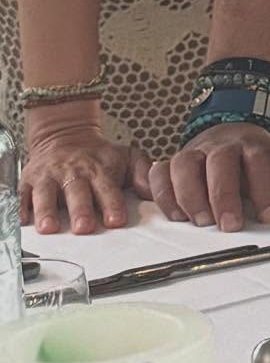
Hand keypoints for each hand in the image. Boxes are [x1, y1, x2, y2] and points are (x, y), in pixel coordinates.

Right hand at [21, 117, 152, 233]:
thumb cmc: (98, 157)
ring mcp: (49, 177)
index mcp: (99, 170)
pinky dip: (21, 207)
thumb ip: (142, 173)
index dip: (112, 204)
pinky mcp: (29, 181)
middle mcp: (74, 173)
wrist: (66, 135)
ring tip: (49, 227)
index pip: (107, 188)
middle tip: (84, 228)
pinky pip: (22, 194)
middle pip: (77, 191)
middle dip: (81, 209)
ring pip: (47, 193)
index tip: (116, 221)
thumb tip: (155, 192)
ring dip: (47, 210)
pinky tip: (23, 220)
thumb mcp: (125, 157)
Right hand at [149, 123, 269, 231]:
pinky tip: (174, 216)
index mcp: (254, 147)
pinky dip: (162, 193)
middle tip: (230, 226)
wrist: (233, 132)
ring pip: (185, 163)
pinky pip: (160, 172)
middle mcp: (222, 146)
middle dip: (225, 194)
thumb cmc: (256, 163)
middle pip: (221, 161)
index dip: (266, 189)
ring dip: (190, 194)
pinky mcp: (173, 164)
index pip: (260, 161)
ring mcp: (196, 153)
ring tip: (200, 222)